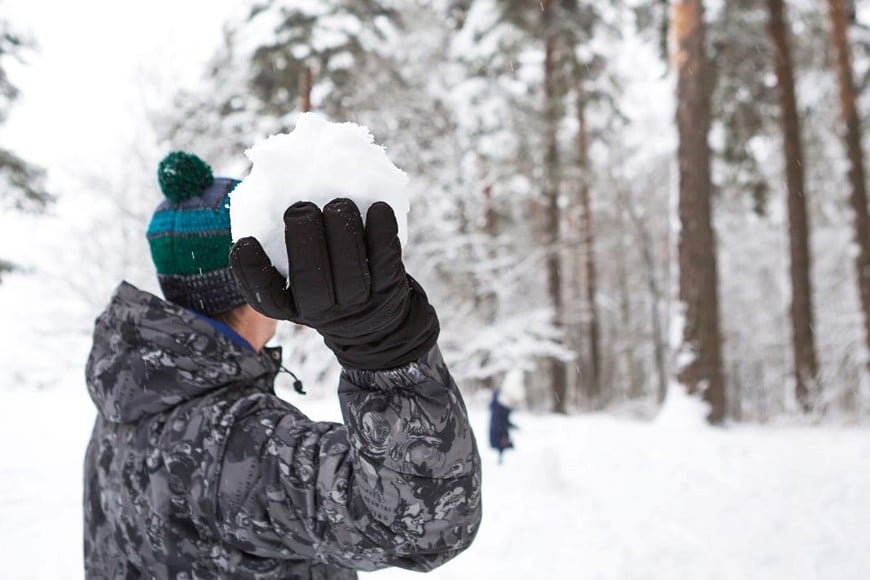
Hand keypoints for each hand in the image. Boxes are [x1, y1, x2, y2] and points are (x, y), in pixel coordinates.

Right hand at [230, 198, 438, 369]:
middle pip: (311, 281)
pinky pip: (385, 262)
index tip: (245, 242)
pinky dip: (382, 234)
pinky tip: (379, 208)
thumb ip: (282, 246)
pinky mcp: (388, 290)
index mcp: (289, 305)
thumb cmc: (324, 280)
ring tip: (339, 204)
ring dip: (343, 234)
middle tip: (300, 208)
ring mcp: (356, 303)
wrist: (373, 318)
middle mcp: (321, 310)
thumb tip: (273, 187)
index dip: (252, 272)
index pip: (265, 297)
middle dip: (304, 241)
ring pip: (350, 274)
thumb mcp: (296, 276)